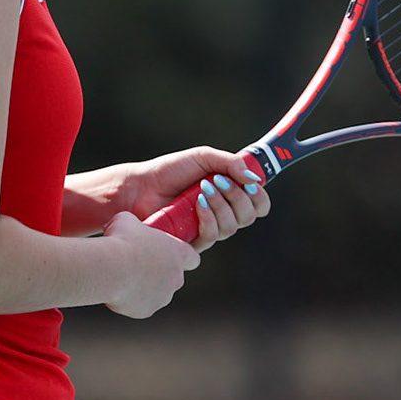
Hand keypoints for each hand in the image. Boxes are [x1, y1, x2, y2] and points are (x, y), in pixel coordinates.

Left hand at [66, 147, 271, 249]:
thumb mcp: (203, 157)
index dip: (260, 196)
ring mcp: (208, 228)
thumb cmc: (169, 171)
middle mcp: (221, 213)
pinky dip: (210, 217)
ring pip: (233, 226)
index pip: (257, 203)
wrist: (140, 188)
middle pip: (249, 216)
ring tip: (203, 189)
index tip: (252, 184)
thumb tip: (255, 178)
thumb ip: (232, 163)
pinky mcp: (193, 242)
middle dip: (239, 196)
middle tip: (220, 181)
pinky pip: (214, 236)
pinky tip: (198, 204)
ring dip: (223, 205)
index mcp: (228, 194)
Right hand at [99, 210, 199, 317]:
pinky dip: (133, 300)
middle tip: (141, 264)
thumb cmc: (120, 240)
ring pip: (159, 293)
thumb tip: (129, 226)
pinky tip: (120, 289)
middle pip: (175, 277)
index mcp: (178, 254)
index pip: (192, 258)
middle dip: (162, 273)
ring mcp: (163, 296)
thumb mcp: (127, 221)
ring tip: (127, 277)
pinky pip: (142, 305)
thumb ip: (136, 225)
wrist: (109, 268)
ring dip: (148, 287)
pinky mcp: (147, 311)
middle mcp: (176, 277)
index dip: (183, 256)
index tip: (171, 254)